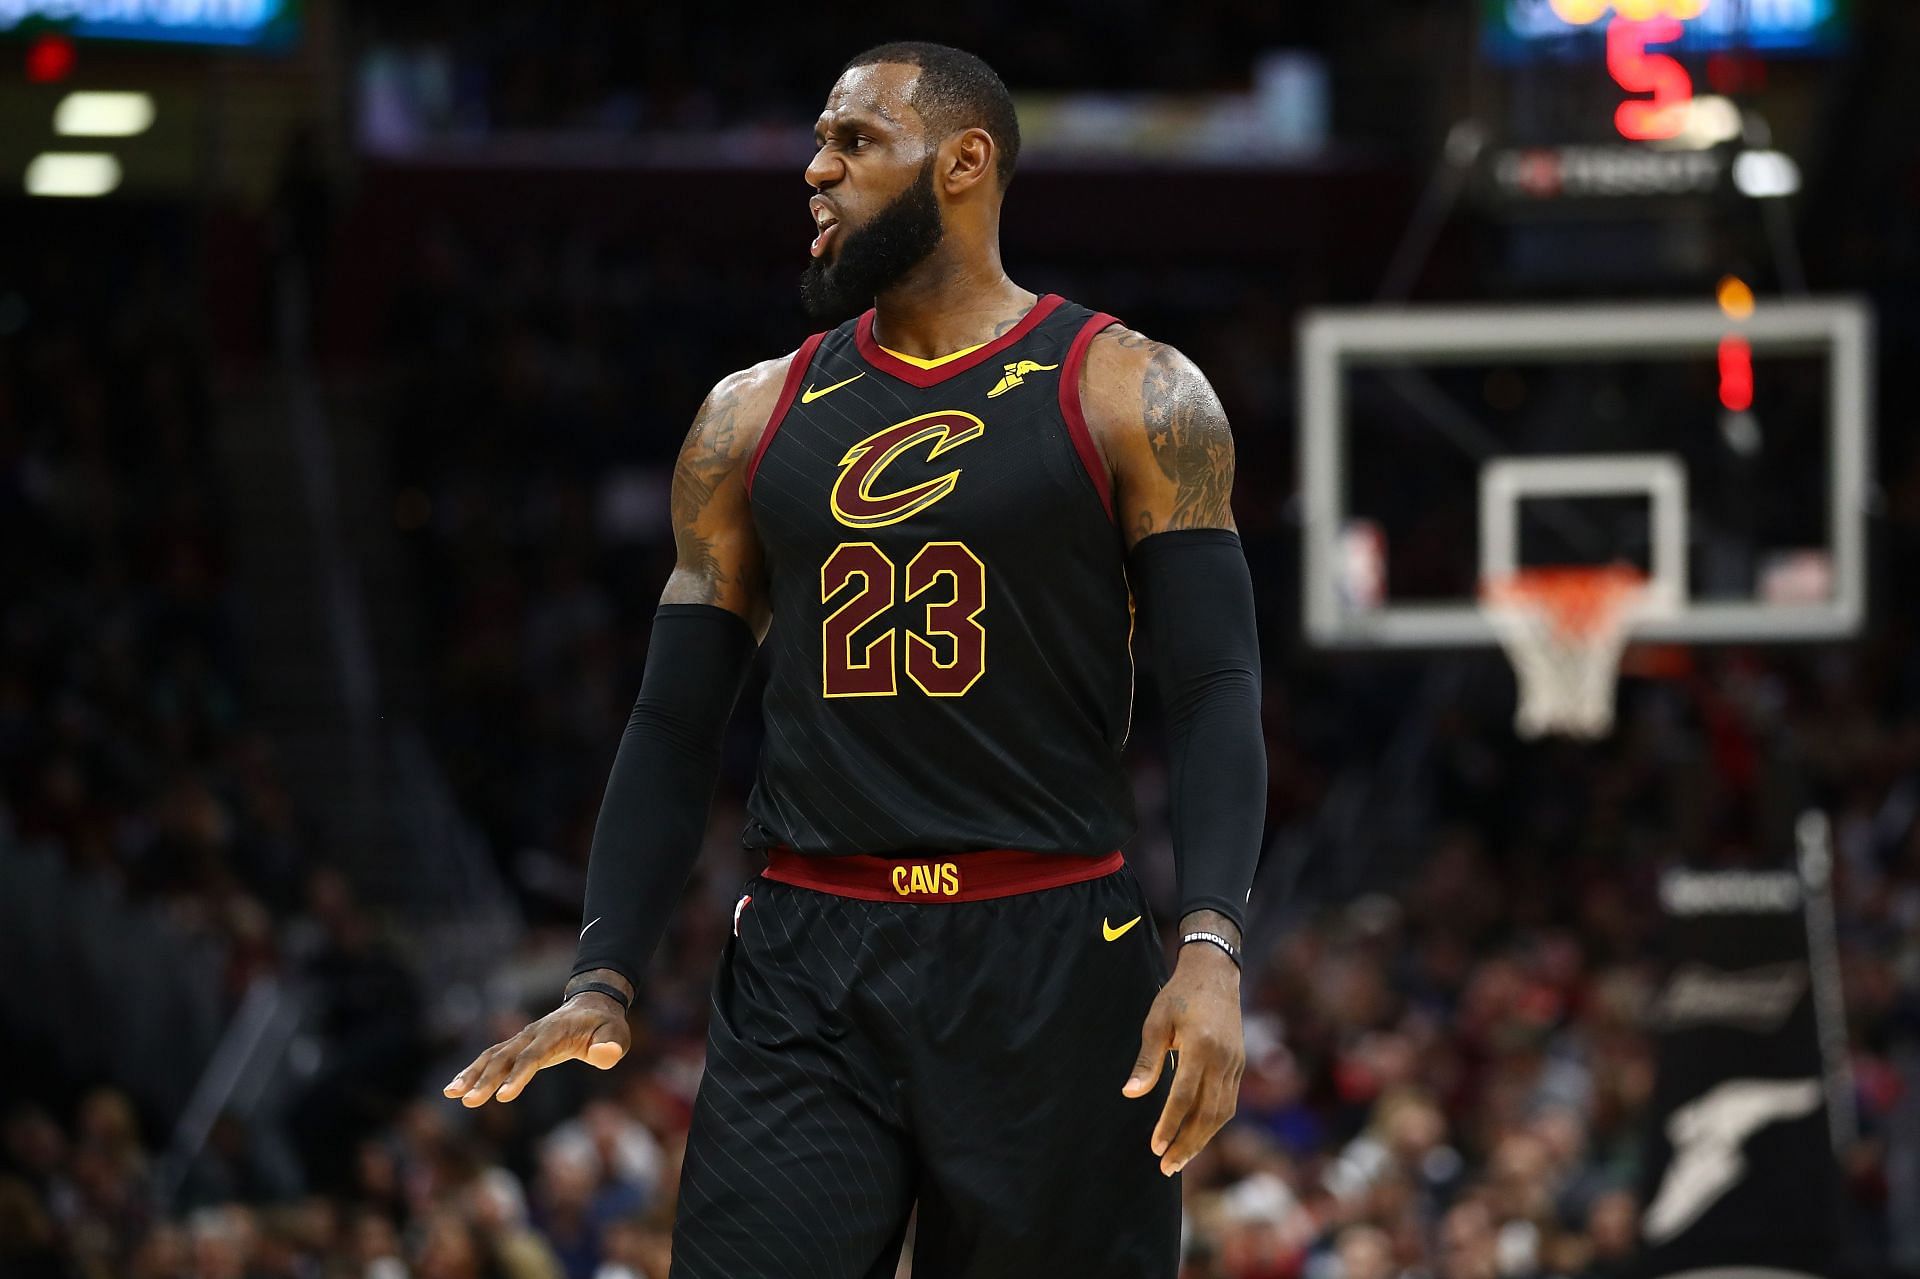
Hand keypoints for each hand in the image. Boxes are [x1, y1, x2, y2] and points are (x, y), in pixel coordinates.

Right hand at [442, 991, 630, 1106]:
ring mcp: (522, 1039)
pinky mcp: (517, 1046)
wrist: (592, 1006)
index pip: (533, 1057)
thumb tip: (606, 1055)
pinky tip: (455, 1088)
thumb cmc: (606, 1026)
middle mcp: (532, 1034)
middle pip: (505, 1057)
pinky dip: (473, 1071)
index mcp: (555, 1032)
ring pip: (492, 1056)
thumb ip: (611, 1046)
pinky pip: (491, 1058)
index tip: (503, 1098)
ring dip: (472, 1074)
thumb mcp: (617, 1035)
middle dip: (486, 1080)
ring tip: (451, 1094)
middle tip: (469, 1101)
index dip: (518, 1076)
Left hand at [1121, 927, 1243, 1175]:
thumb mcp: (1156, 1022)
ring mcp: (1234, 1064)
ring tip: (1179, 1159)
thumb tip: (1132, 1094)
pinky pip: (1228, 1103)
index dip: (1168, 1125)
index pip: (1183, 1097)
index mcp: (1200, 1046)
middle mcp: (1222, 1059)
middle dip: (1186, 1144)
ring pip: (1221, 1113)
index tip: (1155, 1147)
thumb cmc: (1178, 997)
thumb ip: (1146, 1060)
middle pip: (1206, 1114)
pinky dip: (1212, 1124)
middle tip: (1166, 1167)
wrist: (1215, 975)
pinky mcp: (1239, 1066)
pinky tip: (1196, 1136)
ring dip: (1201, 1140)